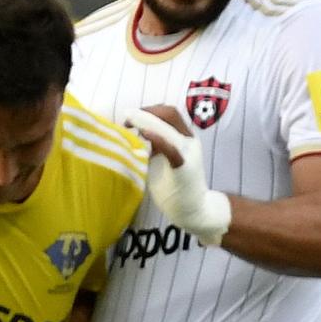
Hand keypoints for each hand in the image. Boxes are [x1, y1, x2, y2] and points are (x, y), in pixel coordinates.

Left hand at [120, 105, 231, 244]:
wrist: (194, 210)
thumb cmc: (175, 186)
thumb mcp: (162, 160)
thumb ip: (155, 146)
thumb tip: (136, 134)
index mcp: (184, 138)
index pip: (167, 113)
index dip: (147, 110)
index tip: (128, 118)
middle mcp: (189, 141)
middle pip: (169, 113)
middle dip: (145, 111)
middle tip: (126, 119)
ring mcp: (188, 152)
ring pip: (169, 126)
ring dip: (147, 120)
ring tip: (129, 120)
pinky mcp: (184, 167)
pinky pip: (172, 148)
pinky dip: (157, 138)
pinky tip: (144, 135)